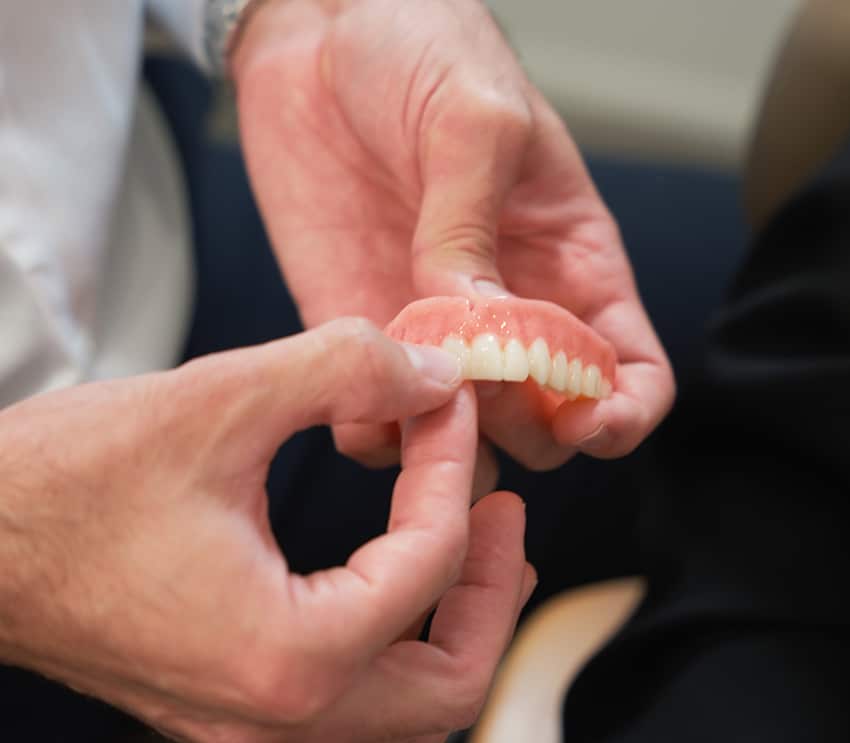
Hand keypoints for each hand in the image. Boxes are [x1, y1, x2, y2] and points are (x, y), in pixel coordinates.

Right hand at [0, 318, 533, 741]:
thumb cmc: (66, 481)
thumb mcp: (218, 399)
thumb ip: (343, 370)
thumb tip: (430, 373)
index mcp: (284, 655)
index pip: (426, 562)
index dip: (452, 466)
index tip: (447, 402)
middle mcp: (274, 714)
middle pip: (449, 686)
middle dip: (489, 586)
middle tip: (500, 505)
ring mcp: (250, 718)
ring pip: (408, 706)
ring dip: (454, 620)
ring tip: (473, 539)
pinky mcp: (229, 693)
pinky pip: (352, 691)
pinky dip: (397, 631)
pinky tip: (396, 566)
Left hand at [232, 0, 673, 470]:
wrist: (316, 33)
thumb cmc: (423, 49)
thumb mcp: (476, 122)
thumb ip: (475, 227)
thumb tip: (469, 322)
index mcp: (570, 262)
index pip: (630, 371)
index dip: (621, 416)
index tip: (585, 425)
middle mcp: (509, 310)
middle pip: (544, 424)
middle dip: (521, 426)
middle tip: (476, 381)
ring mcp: (434, 328)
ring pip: (463, 439)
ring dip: (447, 447)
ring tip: (413, 402)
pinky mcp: (361, 327)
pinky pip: (377, 420)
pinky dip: (377, 436)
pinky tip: (360, 405)